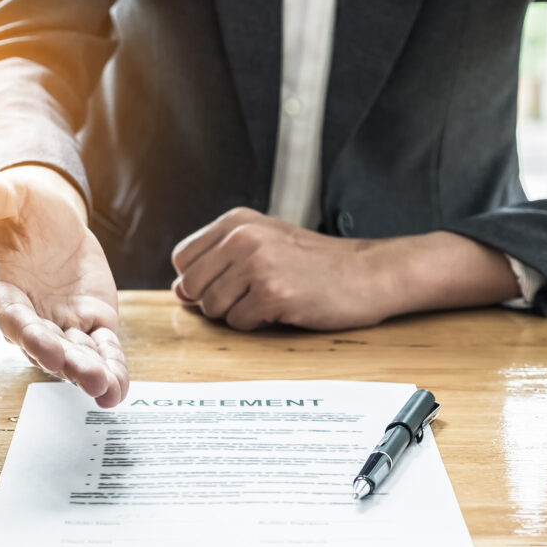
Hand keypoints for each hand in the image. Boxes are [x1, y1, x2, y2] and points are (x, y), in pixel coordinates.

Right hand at [0, 165, 127, 406]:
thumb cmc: (21, 207)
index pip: (11, 317)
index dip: (28, 335)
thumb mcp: (10, 194)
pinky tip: (120, 386)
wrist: (50, 217)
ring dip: (91, 372)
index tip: (47, 350)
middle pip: (45, 345)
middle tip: (90, 380)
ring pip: (74, 353)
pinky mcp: (88, 321)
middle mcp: (26, 315)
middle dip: (68, 363)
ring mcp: (58, 323)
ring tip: (109, 391)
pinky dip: (111, 365)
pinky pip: (100, 347)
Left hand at [170, 207, 519, 330]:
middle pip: (191, 287)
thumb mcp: (264, 242)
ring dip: (238, 314)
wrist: (368, 273)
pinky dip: (258, 325)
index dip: (198, 280)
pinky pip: (239, 324)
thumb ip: (220, 258)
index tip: (228, 284)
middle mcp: (242, 237)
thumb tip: (179, 289)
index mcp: (236, 221)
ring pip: (212, 309)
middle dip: (214, 301)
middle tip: (251, 296)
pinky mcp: (272, 294)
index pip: (182, 259)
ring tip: (270, 300)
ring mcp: (257, 264)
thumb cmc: (315, 263)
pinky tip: (283, 309)